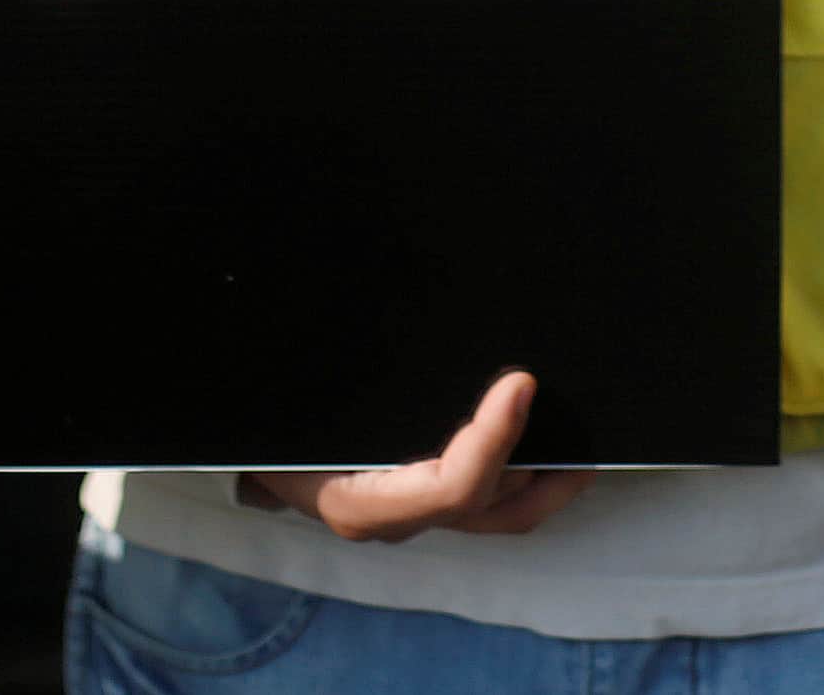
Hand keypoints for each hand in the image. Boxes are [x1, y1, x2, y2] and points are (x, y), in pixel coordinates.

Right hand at [241, 371, 593, 541]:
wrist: (234, 444)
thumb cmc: (266, 416)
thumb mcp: (292, 395)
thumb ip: (336, 362)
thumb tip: (364, 305)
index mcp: (356, 499)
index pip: (450, 489)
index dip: (494, 441)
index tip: (520, 383)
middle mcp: (392, 518)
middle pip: (493, 509)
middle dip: (546, 470)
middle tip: (587, 421)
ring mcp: (410, 514)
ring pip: (501, 514)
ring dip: (550, 479)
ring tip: (589, 434)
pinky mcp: (421, 497)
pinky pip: (489, 498)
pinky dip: (527, 472)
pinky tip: (548, 432)